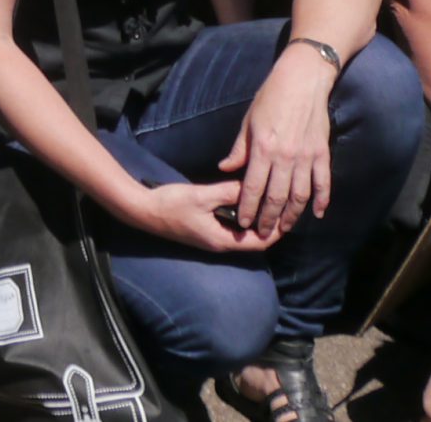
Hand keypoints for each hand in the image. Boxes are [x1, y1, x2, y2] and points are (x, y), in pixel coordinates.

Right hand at [127, 179, 282, 253]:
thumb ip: (227, 192)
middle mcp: (219, 243)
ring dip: (255, 222)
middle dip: (269, 226)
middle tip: (281, 206)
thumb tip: (251, 187)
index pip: (259, 242)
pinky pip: (231, 229)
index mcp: (222, 240)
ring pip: (242, 235)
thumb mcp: (201, 196)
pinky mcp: (204, 231)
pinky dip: (242, 219)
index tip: (287, 213)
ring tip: (267, 203)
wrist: (142, 211)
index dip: (276, 230)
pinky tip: (243, 202)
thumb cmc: (171, 204)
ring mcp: (211, 238)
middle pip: (253, 241)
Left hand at [218, 45, 337, 236]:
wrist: (303, 80)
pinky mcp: (322, 154)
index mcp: (263, 148)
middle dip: (267, 219)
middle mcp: (285, 157)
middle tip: (262, 234)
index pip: (252, 187)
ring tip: (284, 229)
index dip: (247, 208)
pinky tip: (316, 214)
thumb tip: (225, 168)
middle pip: (276, 197)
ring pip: (300, 196)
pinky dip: (321, 201)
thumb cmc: (271, 97)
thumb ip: (239, 149)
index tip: (243, 223)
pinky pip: (323, 183)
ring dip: (292, 216)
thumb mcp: (248, 121)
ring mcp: (306, 157)